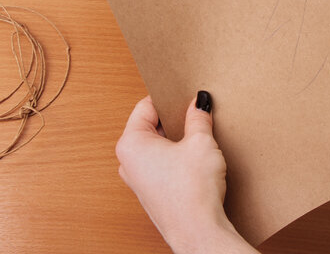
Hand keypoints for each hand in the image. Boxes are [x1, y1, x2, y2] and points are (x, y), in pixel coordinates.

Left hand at [116, 92, 258, 253]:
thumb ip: (198, 117)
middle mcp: (128, 161)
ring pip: (157, 145)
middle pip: (151, 125)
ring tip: (198, 135)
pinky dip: (176, 155)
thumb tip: (199, 103)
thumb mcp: (200, 142)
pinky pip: (161, 162)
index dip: (169, 97)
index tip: (186, 94)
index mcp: (130, 143)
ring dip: (177, 138)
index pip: (146, 106)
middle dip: (174, 118)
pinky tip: (194, 157)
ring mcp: (138, 179)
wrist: (200, 234)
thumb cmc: (192, 192)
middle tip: (195, 113)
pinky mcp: (152, 191)